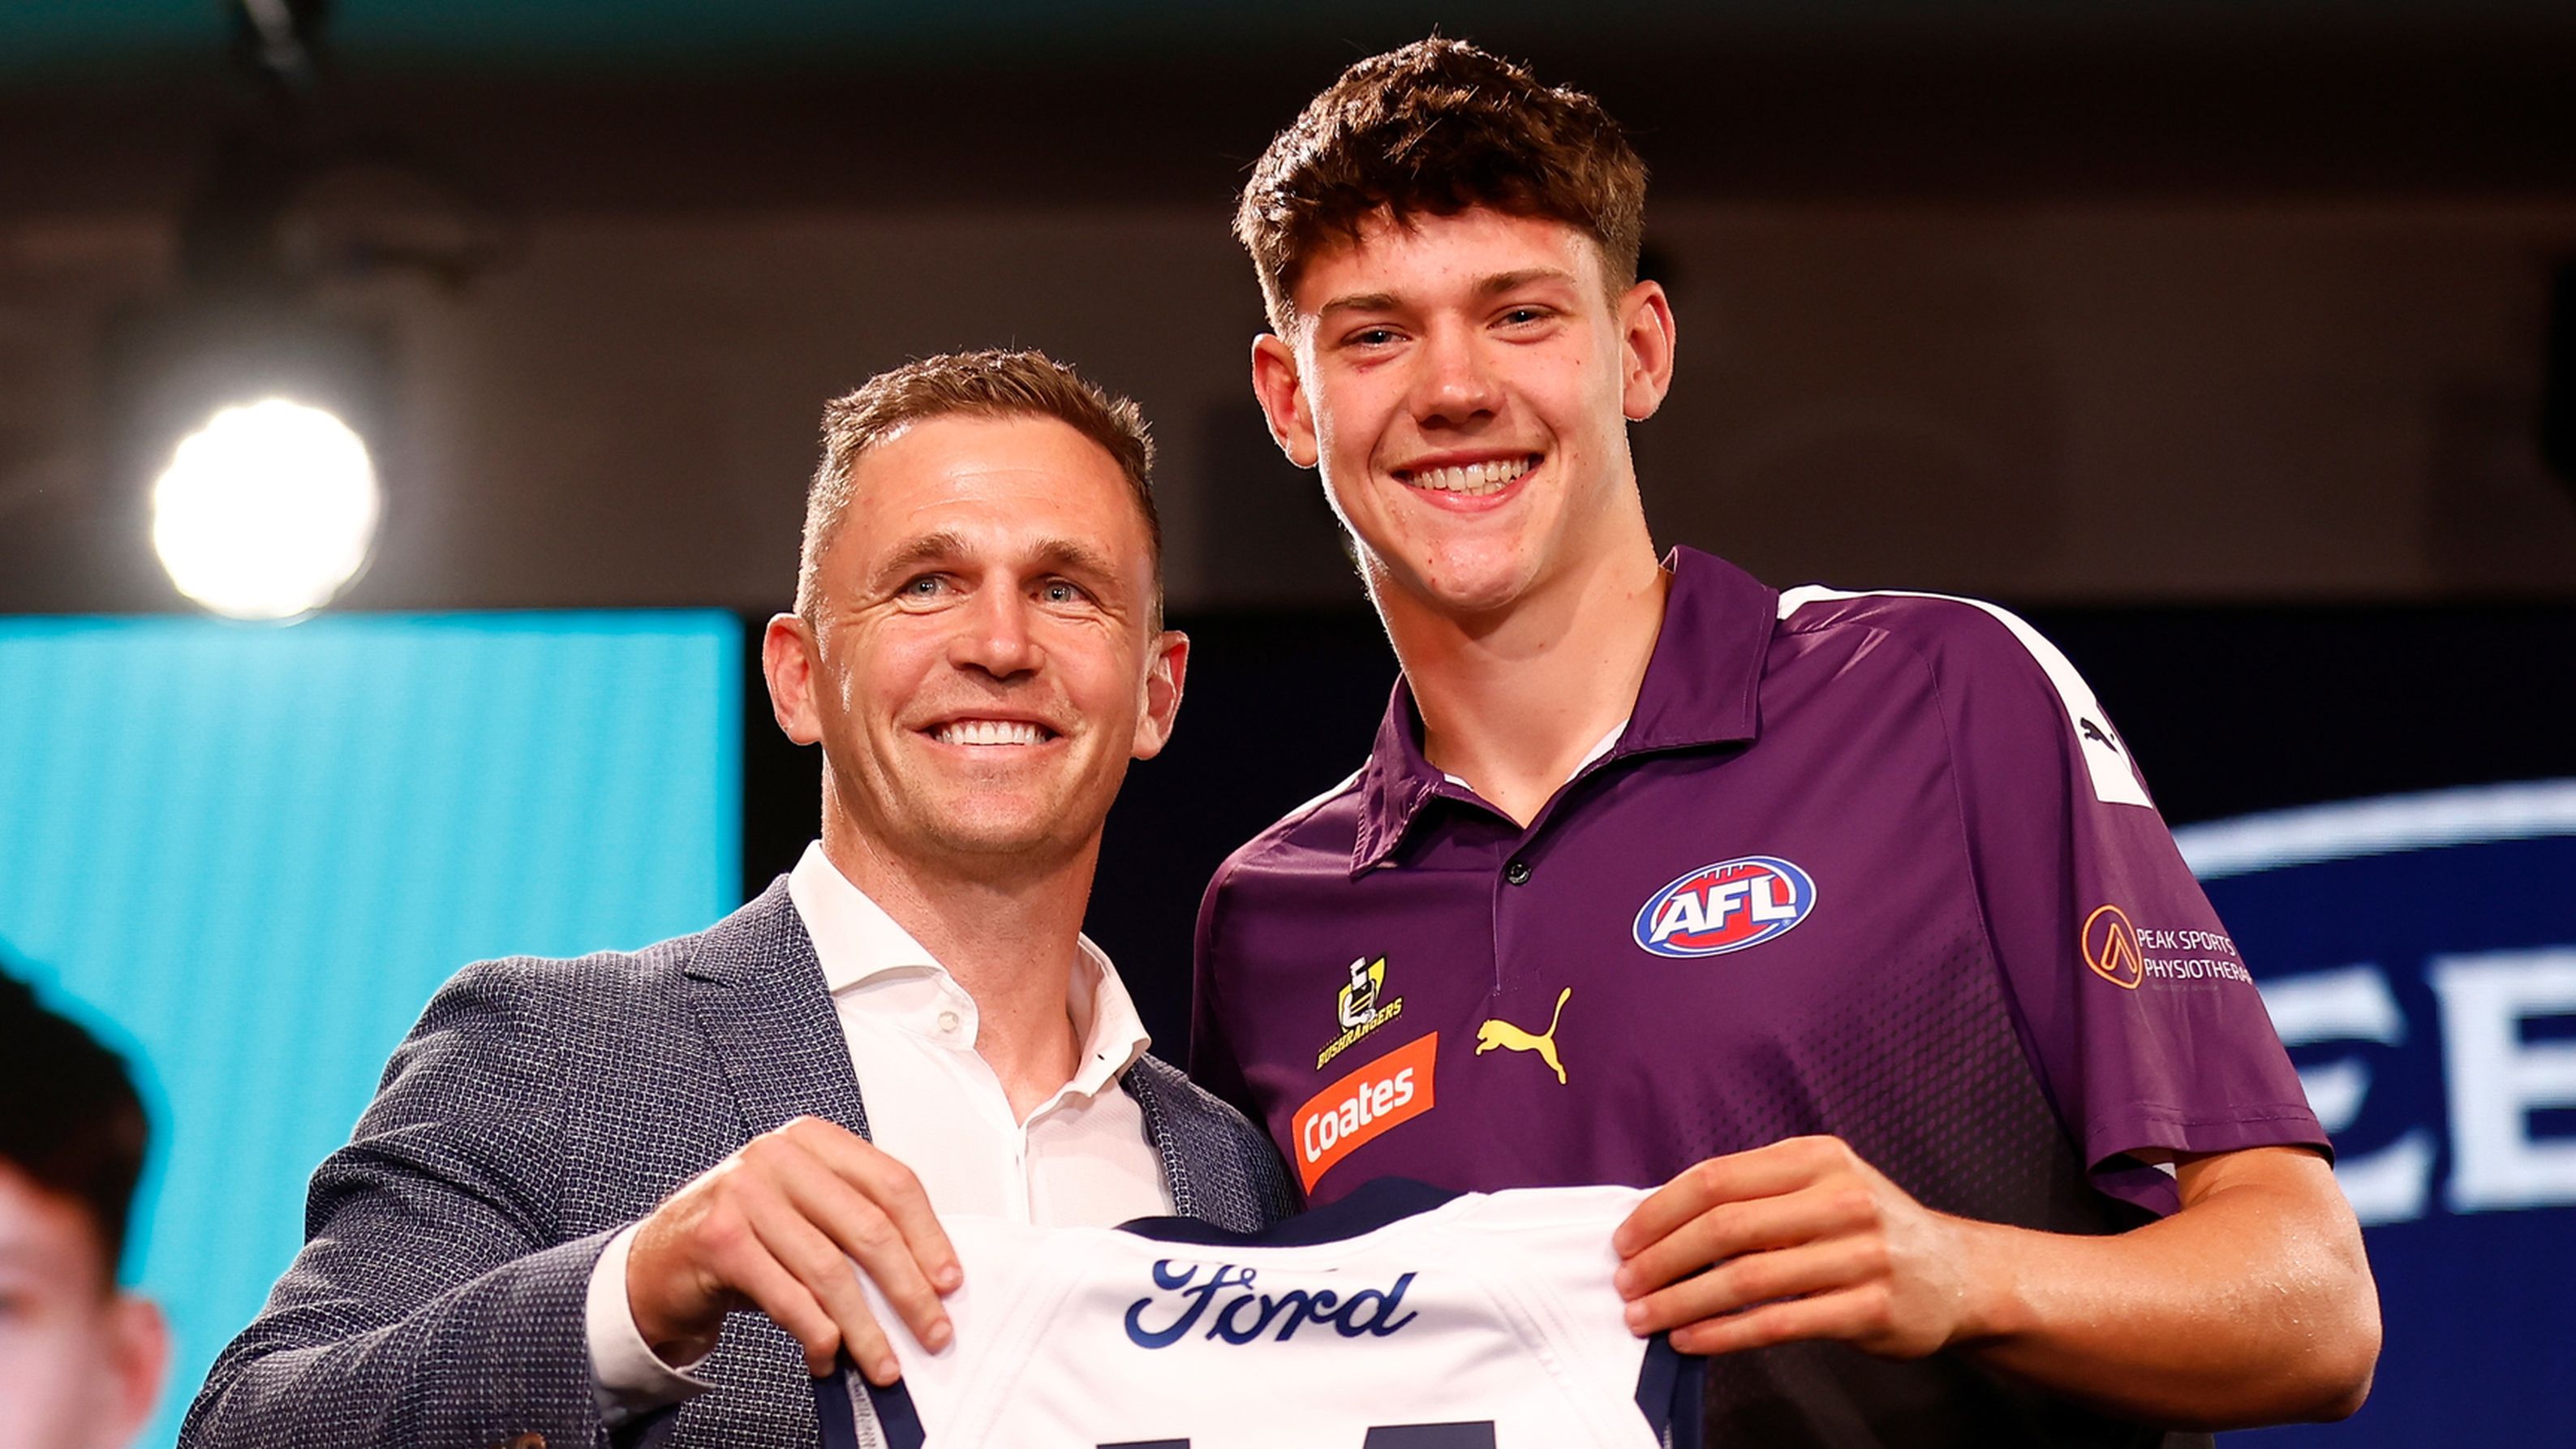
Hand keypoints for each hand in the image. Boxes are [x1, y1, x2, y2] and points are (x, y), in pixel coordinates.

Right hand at [626, 1115, 960, 1383]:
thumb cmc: (746, 1237)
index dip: (929, 1237)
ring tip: (883, 1363)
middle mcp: (780, 1156)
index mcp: (814, 1140)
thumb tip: (926, 1283)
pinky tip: (829, 1357)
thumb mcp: (805, 1215)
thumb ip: (855, 1228)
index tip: (950, 1282)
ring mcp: (745, 1192)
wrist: (658, 1262)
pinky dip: (817, 1334)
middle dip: (908, 1291)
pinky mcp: (720, 1238)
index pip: (892, 1183)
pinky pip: (787, 1295)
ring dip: (864, 1328)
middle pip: (868, 1228)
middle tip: (932, 1333)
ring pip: (829, 1270)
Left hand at [1612, 1135, 1981, 1358]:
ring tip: (1645, 1316)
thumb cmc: (1866, 1227)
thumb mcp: (1820, 1184)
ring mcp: (1860, 1254)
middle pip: (1725, 1227)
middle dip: (1662, 1258)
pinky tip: (1691, 1339)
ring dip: (1683, 1301)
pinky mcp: (1871, 1308)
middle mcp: (1840, 1199)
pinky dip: (1724, 1334)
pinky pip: (1779, 1323)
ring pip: (1747, 1279)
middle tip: (1626, 1284)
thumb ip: (1754, 1193)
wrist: (1958, 1273)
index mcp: (1816, 1158)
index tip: (1625, 1239)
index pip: (1717, 1179)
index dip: (1660, 1211)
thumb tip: (1661, 1220)